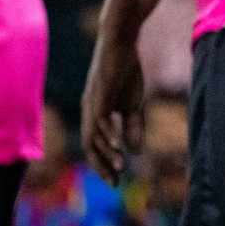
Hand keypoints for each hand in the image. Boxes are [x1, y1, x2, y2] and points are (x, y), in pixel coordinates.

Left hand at [81, 34, 145, 186]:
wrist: (122, 43)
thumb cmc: (126, 71)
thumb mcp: (133, 103)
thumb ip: (133, 126)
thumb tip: (135, 151)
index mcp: (96, 115)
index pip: (96, 146)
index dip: (104, 164)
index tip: (116, 181)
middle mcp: (89, 112)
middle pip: (90, 146)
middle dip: (101, 166)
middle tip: (115, 182)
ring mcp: (91, 103)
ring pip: (93, 136)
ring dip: (106, 153)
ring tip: (120, 167)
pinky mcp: (99, 94)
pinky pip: (100, 119)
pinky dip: (109, 134)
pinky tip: (119, 146)